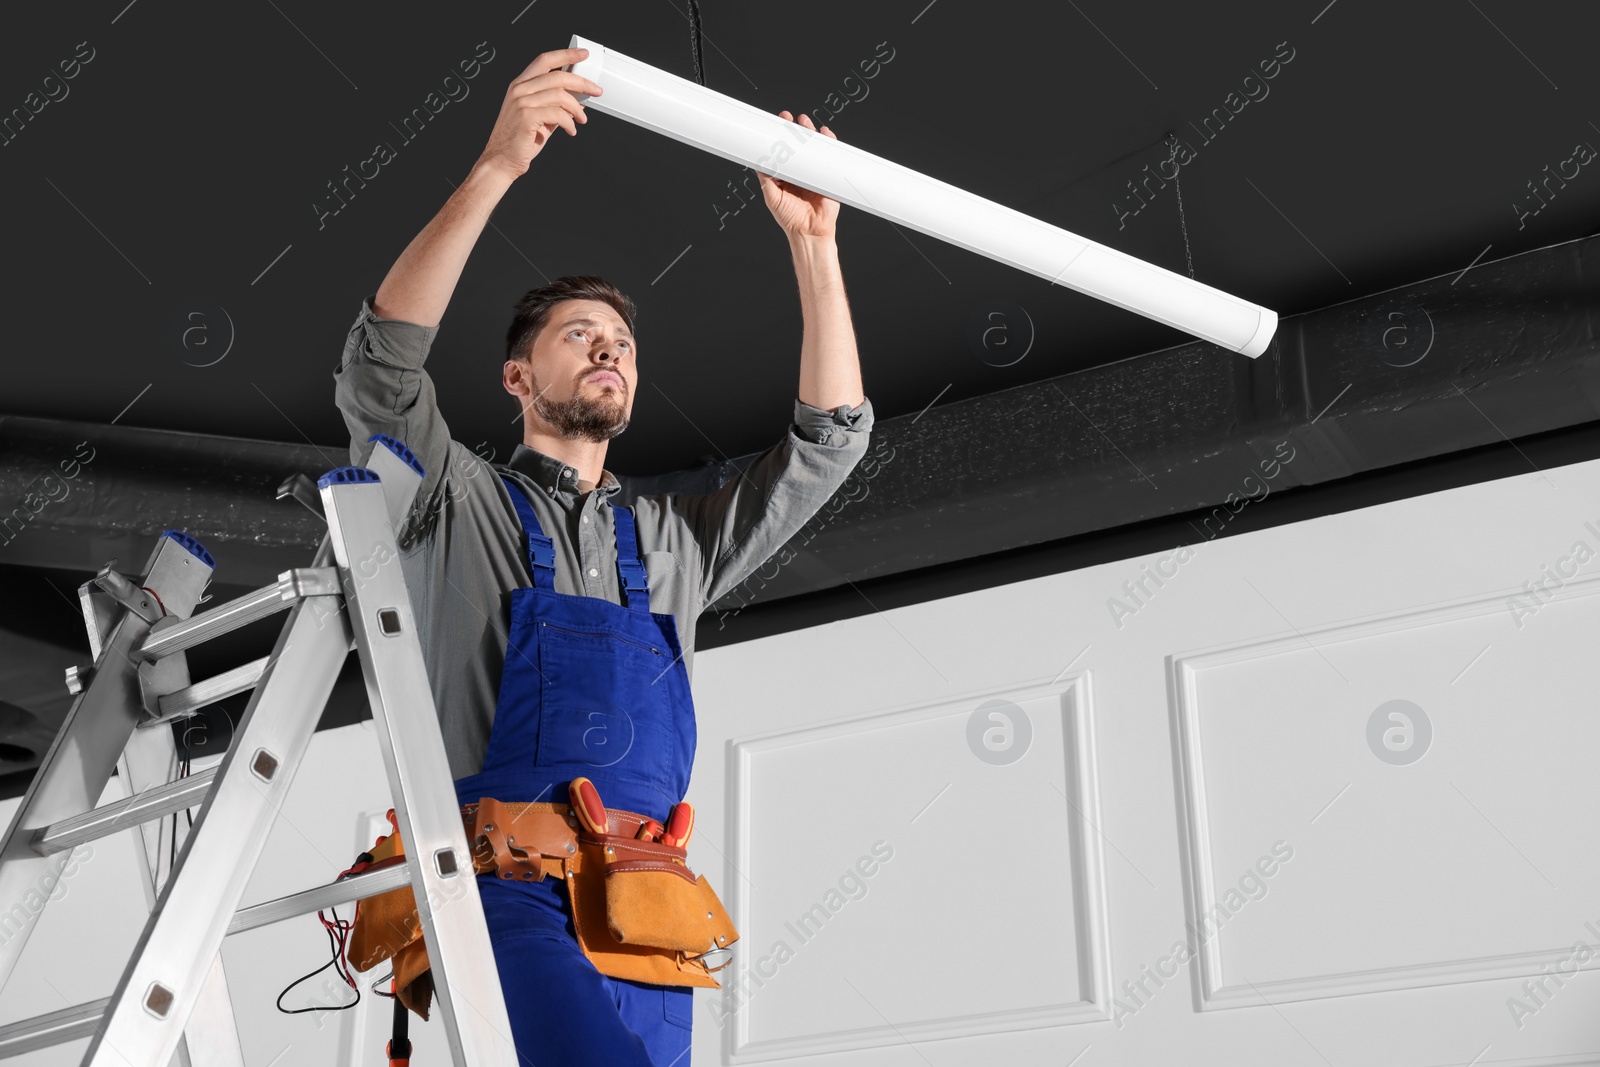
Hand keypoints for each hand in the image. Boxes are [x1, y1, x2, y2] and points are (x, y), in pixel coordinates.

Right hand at [476, 48, 603, 180]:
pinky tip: (571, 130)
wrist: (502, 160)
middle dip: (582, 83)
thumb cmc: (519, 141)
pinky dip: (569, 123)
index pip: (544, 61)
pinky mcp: (526, 116)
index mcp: (520, 85)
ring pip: (560, 95)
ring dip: (577, 108)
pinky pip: (558, 114)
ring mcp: (521, 102)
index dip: (566, 55)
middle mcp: (519, 90)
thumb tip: (578, 100)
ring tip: (582, 120)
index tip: (583, 55)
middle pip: (557, 76)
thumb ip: (556, 106)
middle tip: (596, 91)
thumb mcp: (540, 117)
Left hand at [758, 112, 839, 239]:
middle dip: (794, 130)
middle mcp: (800, 171)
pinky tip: (826, 135)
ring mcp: (815, 172)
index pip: (782, 150)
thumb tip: (758, 161)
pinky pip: (830, 157)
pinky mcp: (828, 176)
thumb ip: (765, 179)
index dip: (779, 137)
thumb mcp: (772, 196)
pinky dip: (829, 145)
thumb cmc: (790, 218)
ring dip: (811, 133)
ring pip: (814, 148)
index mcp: (786, 174)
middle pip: (798, 145)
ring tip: (805, 123)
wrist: (809, 232)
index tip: (775, 124)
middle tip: (789, 119)